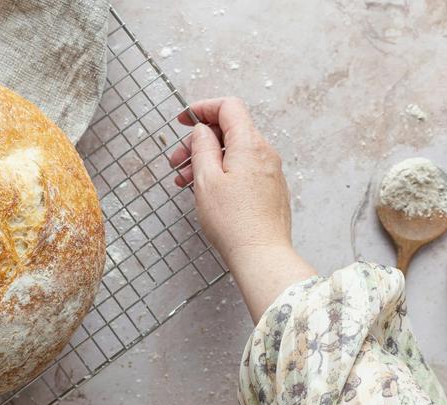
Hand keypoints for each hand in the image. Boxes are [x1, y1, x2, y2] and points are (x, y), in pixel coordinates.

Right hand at [170, 97, 315, 322]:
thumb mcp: (206, 179)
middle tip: (176, 161)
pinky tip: (206, 191)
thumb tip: (202, 131)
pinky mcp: (270, 189)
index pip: (229, 107)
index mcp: (249, 144)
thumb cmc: (233, 221)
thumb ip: (202, 147)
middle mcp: (264, 153)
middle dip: (199, 141)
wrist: (261, 255)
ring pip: (234, 153)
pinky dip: (222, 172)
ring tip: (184, 181)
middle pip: (229, 131)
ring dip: (207, 160)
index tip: (184, 119)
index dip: (203, 108)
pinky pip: (243, 169)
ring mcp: (270, 172)